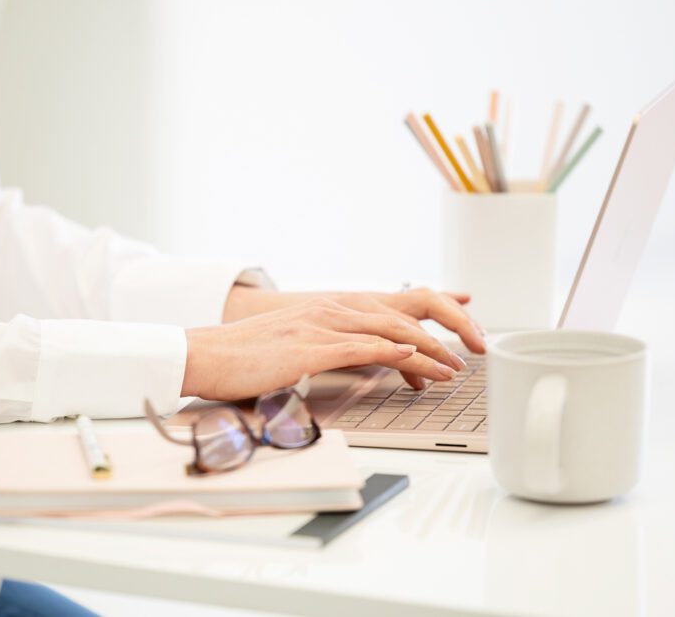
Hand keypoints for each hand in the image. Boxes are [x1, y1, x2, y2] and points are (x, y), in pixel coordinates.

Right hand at [184, 298, 461, 401]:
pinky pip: (359, 347)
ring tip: (452, 366)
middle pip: (398, 316)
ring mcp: (319, 326)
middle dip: (440, 333)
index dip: (427, 317)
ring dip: (426, 350)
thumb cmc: (244, 358)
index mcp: (326, 309)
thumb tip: (352, 362)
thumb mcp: (292, 347)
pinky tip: (412, 358)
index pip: (389, 310)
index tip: (458, 328)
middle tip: (468, 350)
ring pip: (386, 332)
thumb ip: (325, 349)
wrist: (205, 355)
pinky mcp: (308, 348)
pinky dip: (390, 352)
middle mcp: (328, 310)